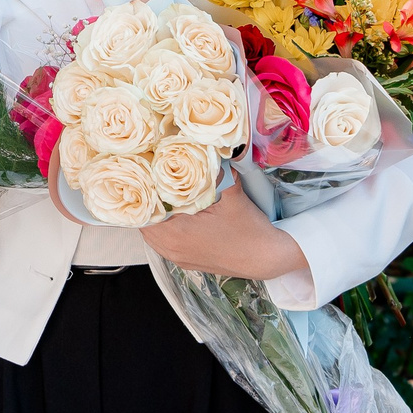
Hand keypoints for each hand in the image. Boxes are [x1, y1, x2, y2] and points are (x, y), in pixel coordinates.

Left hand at [139, 181, 310, 281]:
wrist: (267, 258)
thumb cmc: (251, 230)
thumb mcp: (232, 194)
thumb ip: (215, 172)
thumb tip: (205, 150)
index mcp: (177, 232)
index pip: (146, 209)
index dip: (145, 190)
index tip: (146, 175)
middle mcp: (172, 248)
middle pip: (145, 221)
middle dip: (149, 201)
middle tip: (151, 181)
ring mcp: (178, 257)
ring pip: (151, 233)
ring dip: (154, 216)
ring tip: (160, 196)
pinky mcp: (185, 261)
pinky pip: (162, 243)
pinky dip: (162, 228)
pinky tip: (172, 215)